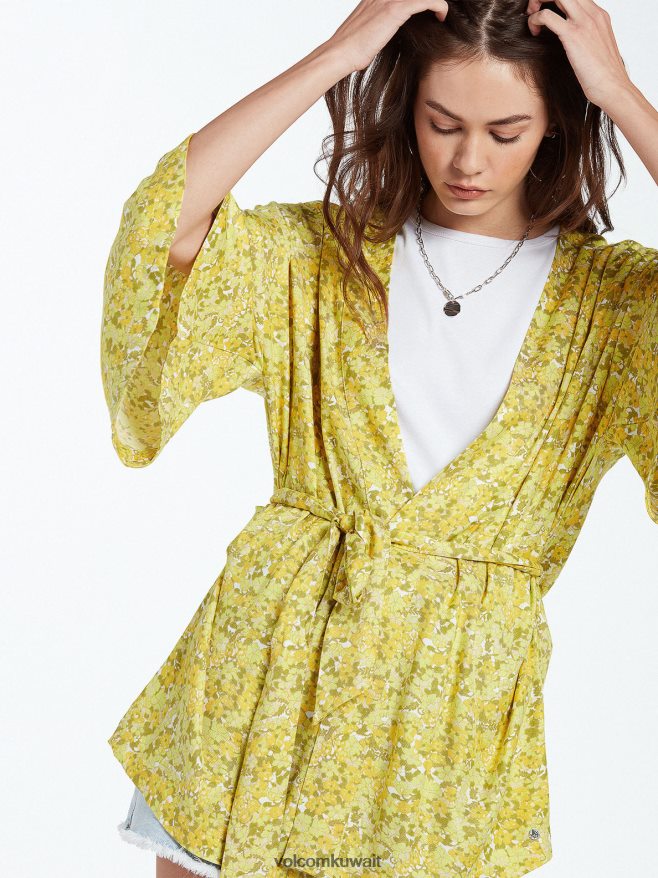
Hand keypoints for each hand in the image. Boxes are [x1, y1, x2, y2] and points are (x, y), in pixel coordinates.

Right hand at [326, 0, 448, 75]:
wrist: (341, 54)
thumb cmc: (351, 50)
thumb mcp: (367, 30)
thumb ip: (380, 24)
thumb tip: (387, 32)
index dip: (417, 2)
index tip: (427, 8)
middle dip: (428, 0)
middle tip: (437, 10)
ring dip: (435, 2)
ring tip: (441, 13)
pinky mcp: (396, 10)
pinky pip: (427, 1)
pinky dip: (439, 6)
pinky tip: (441, 17)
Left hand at [525, 0, 631, 108]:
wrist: (613, 86)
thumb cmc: (604, 75)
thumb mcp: (597, 48)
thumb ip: (586, 37)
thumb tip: (572, 40)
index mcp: (599, 15)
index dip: (557, 0)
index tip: (546, 11)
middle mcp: (593, 13)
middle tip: (534, 10)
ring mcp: (584, 22)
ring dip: (538, 1)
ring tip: (532, 17)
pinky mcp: (573, 35)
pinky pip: (547, 16)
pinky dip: (535, 20)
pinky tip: (534, 32)